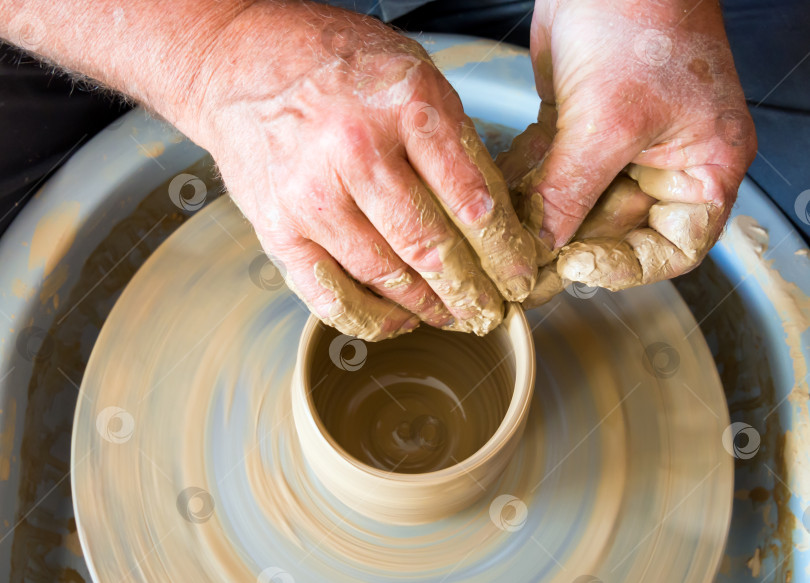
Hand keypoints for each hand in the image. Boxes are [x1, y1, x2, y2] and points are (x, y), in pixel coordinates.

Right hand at [179, 3, 536, 339]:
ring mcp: (313, 196)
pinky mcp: (278, 228)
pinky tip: (397, 322)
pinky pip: (330, 296)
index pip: (473, 199)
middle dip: (472, 292)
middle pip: (432, 247)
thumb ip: (452, 140)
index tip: (519, 274)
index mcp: (406, 106)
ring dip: (428, 308)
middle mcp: (358, 153)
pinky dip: (371, 320)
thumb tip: (491, 214)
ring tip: (452, 316)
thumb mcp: (413, 74)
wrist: (239, 63)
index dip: (504, 250)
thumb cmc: (332, 66)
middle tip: (492, 312)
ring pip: (387, 277)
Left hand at [496, 0, 755, 306]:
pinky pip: (550, 173)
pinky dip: (525, 184)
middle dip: (567, 244)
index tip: (577, 267)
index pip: (671, 249)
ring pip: (574, 204)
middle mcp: (663, 162)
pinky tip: (500, 196)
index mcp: (702, 167)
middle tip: (523, 266)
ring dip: (539, 218)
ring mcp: (617, 146)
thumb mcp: (609, 122)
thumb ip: (573, 192)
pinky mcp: (578, 129)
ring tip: (504, 236)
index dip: (625, 268)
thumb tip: (546, 247)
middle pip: (613, 230)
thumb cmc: (644, 16)